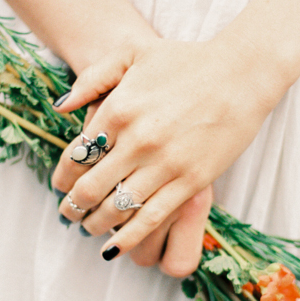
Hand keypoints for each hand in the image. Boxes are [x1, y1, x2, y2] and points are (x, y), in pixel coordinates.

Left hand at [50, 34, 278, 261]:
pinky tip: (114, 247)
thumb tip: (61, 109)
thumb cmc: (186, 61)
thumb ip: (93, 78)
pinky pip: (151, 217)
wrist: (240, 73)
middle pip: (90, 187)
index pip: (76, 156)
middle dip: (73, 206)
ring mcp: (165, 164)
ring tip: (88, 228)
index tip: (59, 187)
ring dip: (95, 224)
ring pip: (117, 207)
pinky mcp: (191, 182)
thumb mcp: (131, 53)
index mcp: (118, 109)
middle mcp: (137, 140)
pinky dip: (128, 237)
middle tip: (68, 213)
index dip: (62, 178)